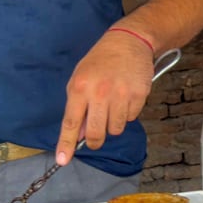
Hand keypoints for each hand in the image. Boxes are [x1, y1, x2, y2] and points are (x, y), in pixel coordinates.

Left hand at [58, 29, 158, 162]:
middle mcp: (100, 93)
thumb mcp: (80, 78)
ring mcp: (121, 95)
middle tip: (95, 137)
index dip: (66, 144)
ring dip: (113, 124)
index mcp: (80, 87)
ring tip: (113, 106)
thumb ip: (77, 106)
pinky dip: (127, 113)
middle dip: (94, 141)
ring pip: (116, 129)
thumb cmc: (101, 61)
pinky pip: (131, 118)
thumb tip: (79, 134)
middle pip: (96, 133)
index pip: (71, 122)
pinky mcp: (139, 95)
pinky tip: (125, 97)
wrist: (129, 41)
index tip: (63, 160)